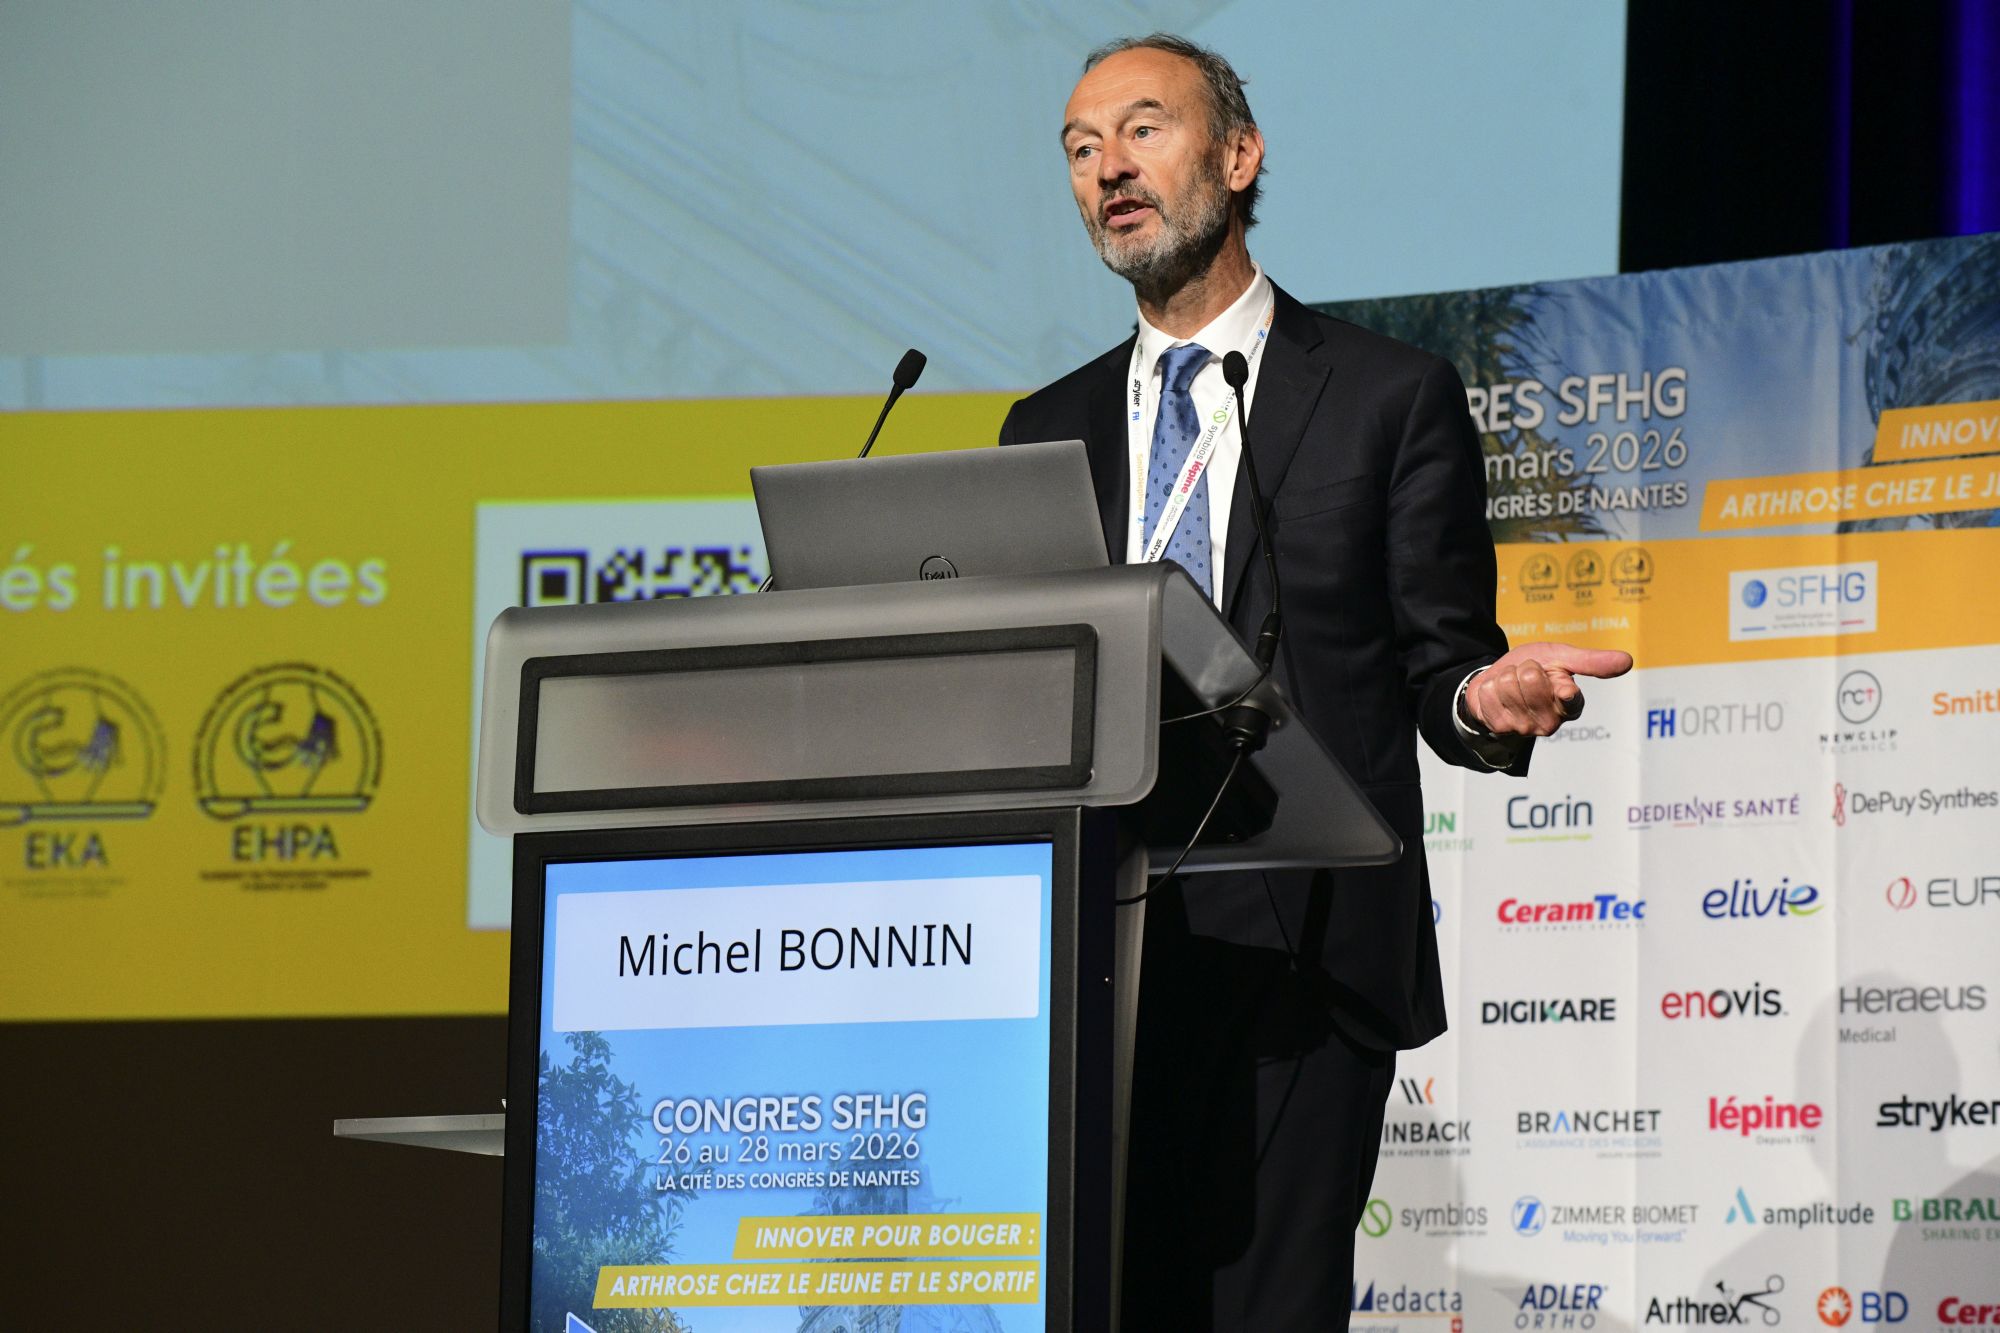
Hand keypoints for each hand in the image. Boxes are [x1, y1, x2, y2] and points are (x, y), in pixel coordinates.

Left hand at [1463, 641, 1632, 738]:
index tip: (1563, 689)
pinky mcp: (1500, 728)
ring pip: (1507, 683)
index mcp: (1571, 705)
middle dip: (1524, 667)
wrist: (1498, 680)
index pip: (1571, 697)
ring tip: (1513, 684)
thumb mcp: (1561, 657)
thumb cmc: (1534, 668)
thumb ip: (1591, 662)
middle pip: (1530, 677)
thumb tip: (1628, 660)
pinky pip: (1488, 692)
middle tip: (1527, 674)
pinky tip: (1498, 695)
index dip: (1562, 688)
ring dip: (1506, 676)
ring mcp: (1524, 728)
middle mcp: (1551, 722)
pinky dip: (1490, 685)